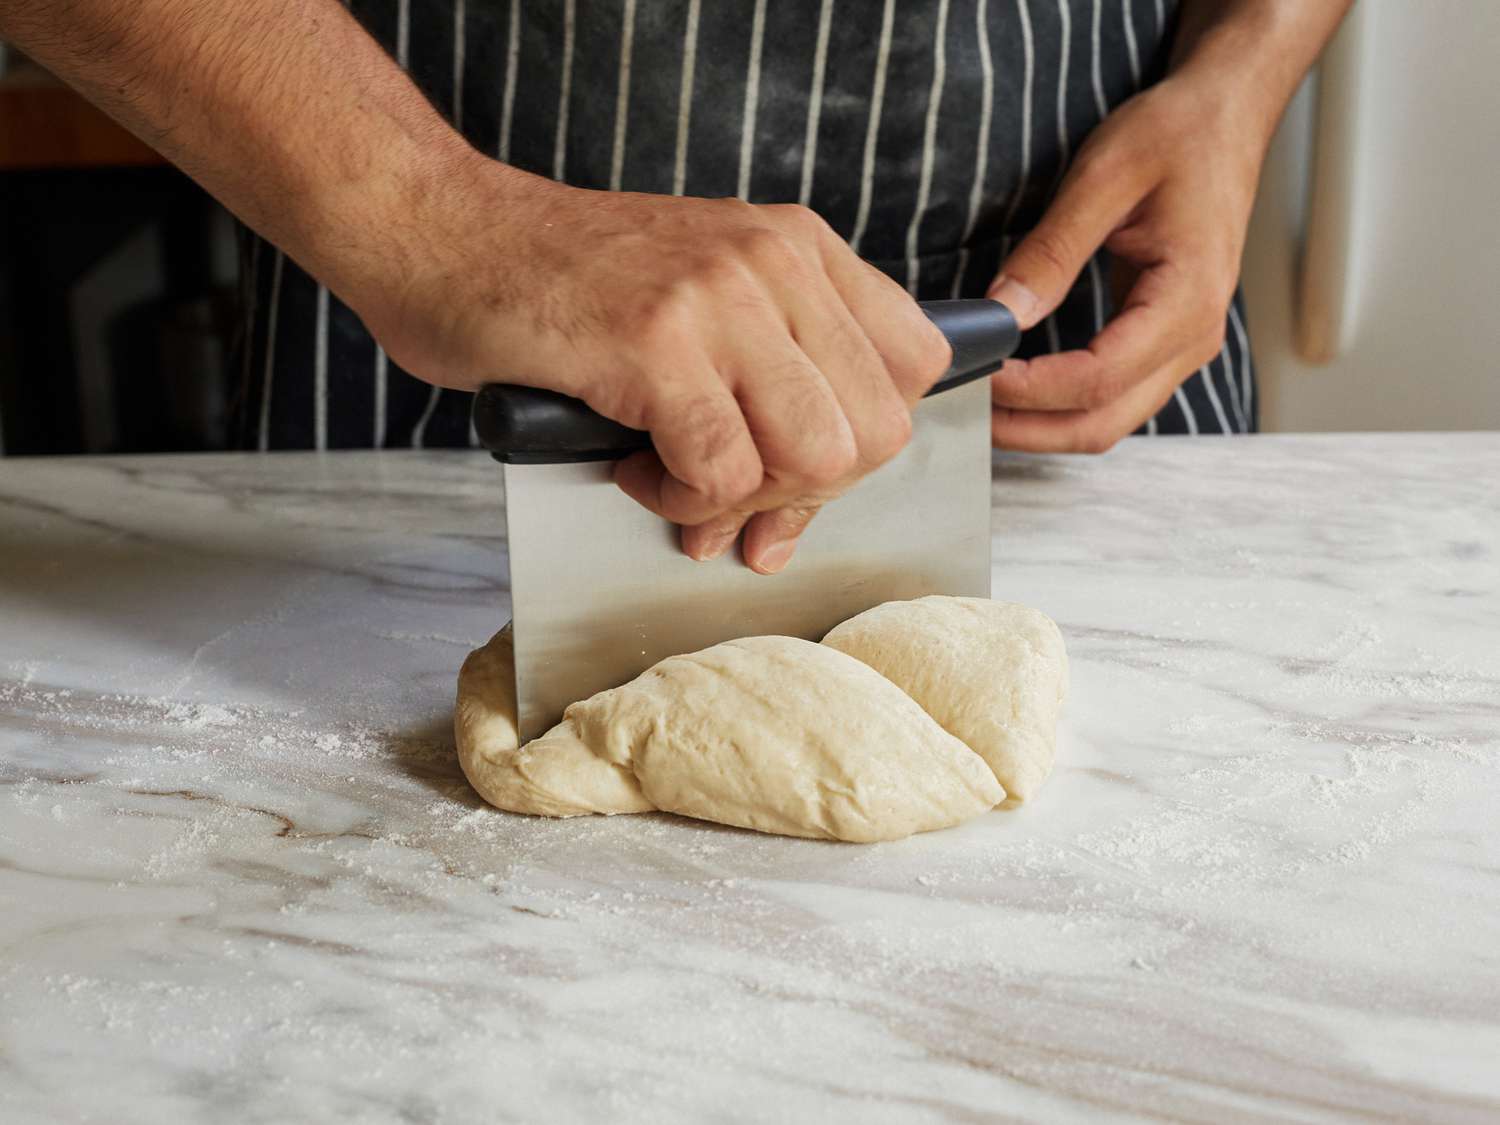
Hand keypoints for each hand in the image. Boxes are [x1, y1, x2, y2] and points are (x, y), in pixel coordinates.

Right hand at [358, 161, 950, 573]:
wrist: (448, 233)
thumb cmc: (570, 284)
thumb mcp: (705, 301)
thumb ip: (771, 389)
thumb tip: (792, 524)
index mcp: (801, 247)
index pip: (914, 369)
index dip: (864, 446)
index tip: (794, 471)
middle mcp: (775, 262)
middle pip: (876, 431)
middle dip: (805, 493)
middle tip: (729, 497)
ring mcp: (718, 299)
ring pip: (815, 457)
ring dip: (743, 500)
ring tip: (674, 481)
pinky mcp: (655, 344)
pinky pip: (720, 471)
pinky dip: (675, 498)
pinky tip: (628, 464)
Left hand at [986, 72, 1267, 451]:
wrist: (1225, 117)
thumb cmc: (1177, 134)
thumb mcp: (1104, 177)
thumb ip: (1052, 251)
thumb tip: (1002, 312)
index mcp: (1188, 298)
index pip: (1098, 377)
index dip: (1030, 389)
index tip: (976, 371)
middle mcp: (1195, 336)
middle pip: (1103, 421)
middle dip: (1028, 428)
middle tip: (964, 408)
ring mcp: (1186, 344)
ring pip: (1109, 419)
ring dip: (1043, 424)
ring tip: (982, 403)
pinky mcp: (1168, 340)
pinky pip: (1116, 395)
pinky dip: (1064, 405)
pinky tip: (1019, 388)